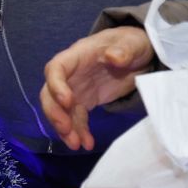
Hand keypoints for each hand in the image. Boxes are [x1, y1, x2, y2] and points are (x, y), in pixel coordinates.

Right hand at [39, 26, 154, 151]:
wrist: (137, 54)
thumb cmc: (131, 43)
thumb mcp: (132, 43)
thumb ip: (124, 50)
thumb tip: (114, 57)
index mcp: (78, 55)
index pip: (56, 68)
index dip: (56, 85)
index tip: (68, 102)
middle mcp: (71, 74)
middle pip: (50, 93)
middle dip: (54, 113)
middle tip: (66, 130)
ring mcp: (76, 89)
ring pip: (59, 110)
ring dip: (64, 128)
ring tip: (75, 145)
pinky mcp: (85, 102)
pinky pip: (76, 119)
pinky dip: (79, 132)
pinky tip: (87, 144)